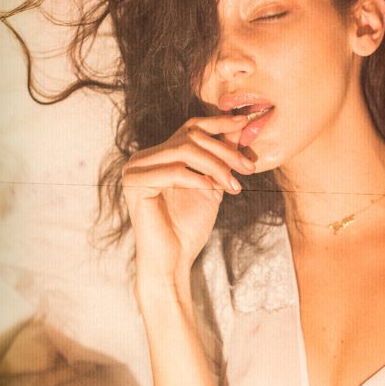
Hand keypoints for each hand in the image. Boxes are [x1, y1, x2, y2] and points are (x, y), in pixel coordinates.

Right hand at [122, 113, 253, 296]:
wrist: (171, 262)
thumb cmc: (188, 229)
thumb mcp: (211, 187)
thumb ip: (220, 160)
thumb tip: (239, 129)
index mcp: (158, 157)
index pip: (189, 128)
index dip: (218, 123)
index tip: (245, 124)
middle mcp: (143, 159)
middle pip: (190, 137)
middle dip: (224, 151)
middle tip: (248, 167)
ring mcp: (135, 169)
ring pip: (184, 151)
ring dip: (216, 166)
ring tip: (234, 185)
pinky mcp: (136, 184)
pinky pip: (174, 171)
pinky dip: (198, 179)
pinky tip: (214, 191)